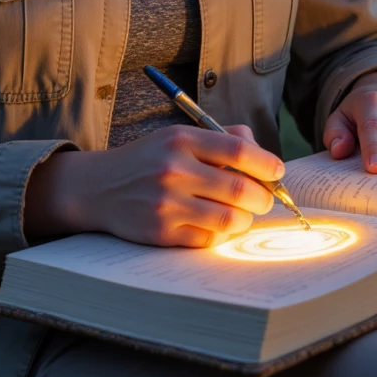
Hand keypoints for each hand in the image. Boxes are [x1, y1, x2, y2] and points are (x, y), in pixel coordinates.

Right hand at [24, 124, 282, 248]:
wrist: (99, 187)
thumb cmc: (149, 160)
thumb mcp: (178, 136)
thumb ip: (221, 138)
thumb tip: (262, 153)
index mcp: (182, 140)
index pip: (238, 150)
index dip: (266, 163)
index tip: (278, 171)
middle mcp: (174, 169)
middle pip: (239, 188)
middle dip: (262, 197)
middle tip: (264, 199)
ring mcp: (167, 203)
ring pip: (229, 219)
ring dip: (245, 220)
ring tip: (243, 214)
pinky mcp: (162, 232)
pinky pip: (209, 239)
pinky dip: (222, 234)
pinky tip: (218, 225)